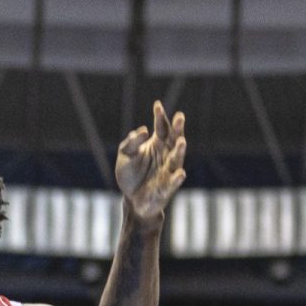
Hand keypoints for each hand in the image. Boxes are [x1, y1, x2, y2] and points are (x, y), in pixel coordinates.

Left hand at [115, 100, 187, 221]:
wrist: (132, 200)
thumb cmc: (130, 175)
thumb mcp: (125, 155)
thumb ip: (131, 142)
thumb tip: (142, 130)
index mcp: (156, 145)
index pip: (161, 128)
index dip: (160, 117)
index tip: (157, 105)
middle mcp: (166, 155)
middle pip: (173, 139)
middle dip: (177, 129)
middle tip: (179, 117)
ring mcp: (168, 171)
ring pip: (176, 159)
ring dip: (179, 151)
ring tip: (181, 142)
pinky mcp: (167, 188)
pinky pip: (173, 183)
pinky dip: (177, 179)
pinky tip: (180, 173)